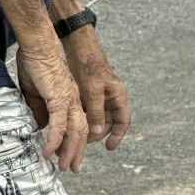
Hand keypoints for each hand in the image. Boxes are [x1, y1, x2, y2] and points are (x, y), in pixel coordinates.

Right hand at [16, 42, 87, 170]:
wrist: (37, 44)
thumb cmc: (35, 63)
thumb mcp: (36, 91)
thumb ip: (40, 109)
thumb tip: (40, 126)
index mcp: (70, 99)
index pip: (76, 125)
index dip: (73, 142)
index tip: (66, 155)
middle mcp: (74, 101)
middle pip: (80, 132)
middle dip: (76, 152)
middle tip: (72, 168)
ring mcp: (68, 100)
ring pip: (74, 132)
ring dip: (69, 151)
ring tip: (63, 166)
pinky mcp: (58, 98)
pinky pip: (58, 124)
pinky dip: (54, 140)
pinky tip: (49, 152)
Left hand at [61, 28, 131, 151]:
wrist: (78, 47)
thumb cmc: (89, 65)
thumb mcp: (93, 90)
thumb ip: (96, 112)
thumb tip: (97, 133)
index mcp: (118, 96)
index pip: (123, 121)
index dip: (117, 136)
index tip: (109, 148)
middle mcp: (111, 98)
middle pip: (107, 123)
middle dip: (97, 134)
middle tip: (84, 142)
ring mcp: (100, 96)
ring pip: (96, 118)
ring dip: (88, 128)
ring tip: (76, 136)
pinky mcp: (88, 94)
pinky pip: (87, 111)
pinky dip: (81, 119)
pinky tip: (71, 124)